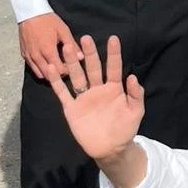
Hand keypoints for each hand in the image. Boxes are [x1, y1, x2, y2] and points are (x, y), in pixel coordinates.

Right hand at [19, 13, 81, 79]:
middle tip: (64, 67)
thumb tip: (81, 57)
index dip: (67, 71)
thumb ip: (72, 45)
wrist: (30, 12)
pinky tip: (46, 62)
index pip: (59, 71)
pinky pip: (32, 67)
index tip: (71, 66)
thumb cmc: (48, 20)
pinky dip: (39, 68)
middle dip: (58, 74)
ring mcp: (28, 56)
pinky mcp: (23, 54)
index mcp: (48, 51)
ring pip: (39, 74)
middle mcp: (37, 57)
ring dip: (48, 74)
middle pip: (48, 76)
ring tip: (55, 66)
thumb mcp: (63, 30)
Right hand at [44, 35, 144, 164]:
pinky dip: (56, 81)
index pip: (113, 67)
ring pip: (76, 76)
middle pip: (92, 68)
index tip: (113, 38)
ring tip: (67, 47)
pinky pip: (63, 92)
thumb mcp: (135, 112)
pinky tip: (52, 68)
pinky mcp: (71, 108)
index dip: (113, 54)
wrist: (110, 149)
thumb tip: (133, 76)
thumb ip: (135, 94)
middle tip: (85, 38)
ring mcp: (83, 97)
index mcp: (113, 88)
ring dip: (72, 63)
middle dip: (89, 53)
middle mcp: (97, 89)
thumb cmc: (125, 129)